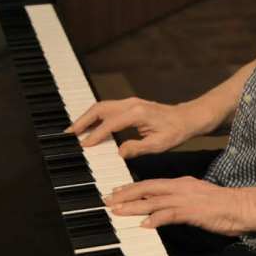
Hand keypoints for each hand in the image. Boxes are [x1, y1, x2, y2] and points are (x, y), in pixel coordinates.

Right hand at [69, 97, 203, 157]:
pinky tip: (89, 127)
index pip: (110, 124)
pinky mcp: (130, 105)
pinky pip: (108, 109)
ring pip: (102, 107)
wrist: (187, 118)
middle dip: (82, 120)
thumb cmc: (175, 131)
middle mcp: (131, 104)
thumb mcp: (159, 144)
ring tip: (74, 131)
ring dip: (86, 117)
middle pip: (100, 109)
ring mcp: (130, 103)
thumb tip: (119, 152)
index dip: (96, 135)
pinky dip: (95, 117)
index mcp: (137, 113)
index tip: (83, 145)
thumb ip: (138, 148)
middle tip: (68, 134)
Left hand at [105, 177, 254, 235]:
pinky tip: (145, 225)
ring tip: (117, 211)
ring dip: (134, 207)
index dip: (131, 188)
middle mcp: (181, 188)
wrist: (244, 206)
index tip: (115, 192)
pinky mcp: (194, 212)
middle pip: (147, 189)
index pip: (151, 183)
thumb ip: (178, 202)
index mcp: (182, 183)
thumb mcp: (197, 199)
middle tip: (108, 200)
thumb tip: (161, 210)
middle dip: (125, 194)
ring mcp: (187, 199)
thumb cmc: (223, 205)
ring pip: (154, 201)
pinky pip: (170, 215)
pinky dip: (156, 219)